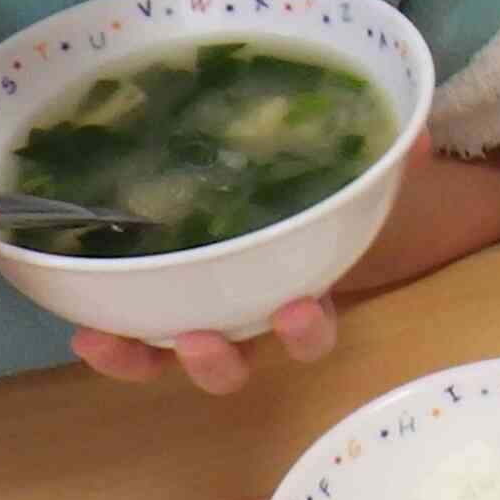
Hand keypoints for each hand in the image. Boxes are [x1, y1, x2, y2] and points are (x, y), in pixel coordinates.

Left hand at [69, 127, 444, 389]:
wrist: (254, 184)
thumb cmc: (302, 196)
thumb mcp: (341, 180)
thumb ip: (382, 163)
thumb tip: (416, 136)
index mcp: (293, 294)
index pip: (309, 331)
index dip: (304, 333)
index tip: (297, 310)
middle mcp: (239, 319)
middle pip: (234, 364)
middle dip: (219, 364)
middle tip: (202, 339)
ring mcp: (188, 315)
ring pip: (166, 359)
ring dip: (144, 360)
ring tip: (116, 341)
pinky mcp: (141, 303)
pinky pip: (123, 336)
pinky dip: (104, 342)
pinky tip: (83, 328)